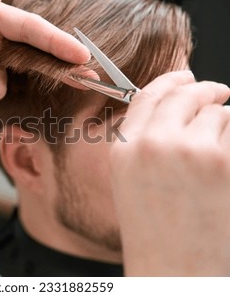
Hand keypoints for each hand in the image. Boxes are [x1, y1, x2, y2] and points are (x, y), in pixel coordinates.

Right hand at [110, 71, 229, 275]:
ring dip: (222, 124)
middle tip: (219, 92)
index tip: (185, 75)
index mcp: (124, 149)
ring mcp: (188, 151)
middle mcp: (152, 144)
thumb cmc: (154, 229)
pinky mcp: (223, 162)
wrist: (174, 269)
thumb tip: (177, 104)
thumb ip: (144, 139)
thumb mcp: (130, 179)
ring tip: (213, 157)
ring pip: (217, 111)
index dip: (170, 79)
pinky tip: (223, 167)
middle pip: (184, 93)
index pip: (148, 94)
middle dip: (205, 90)